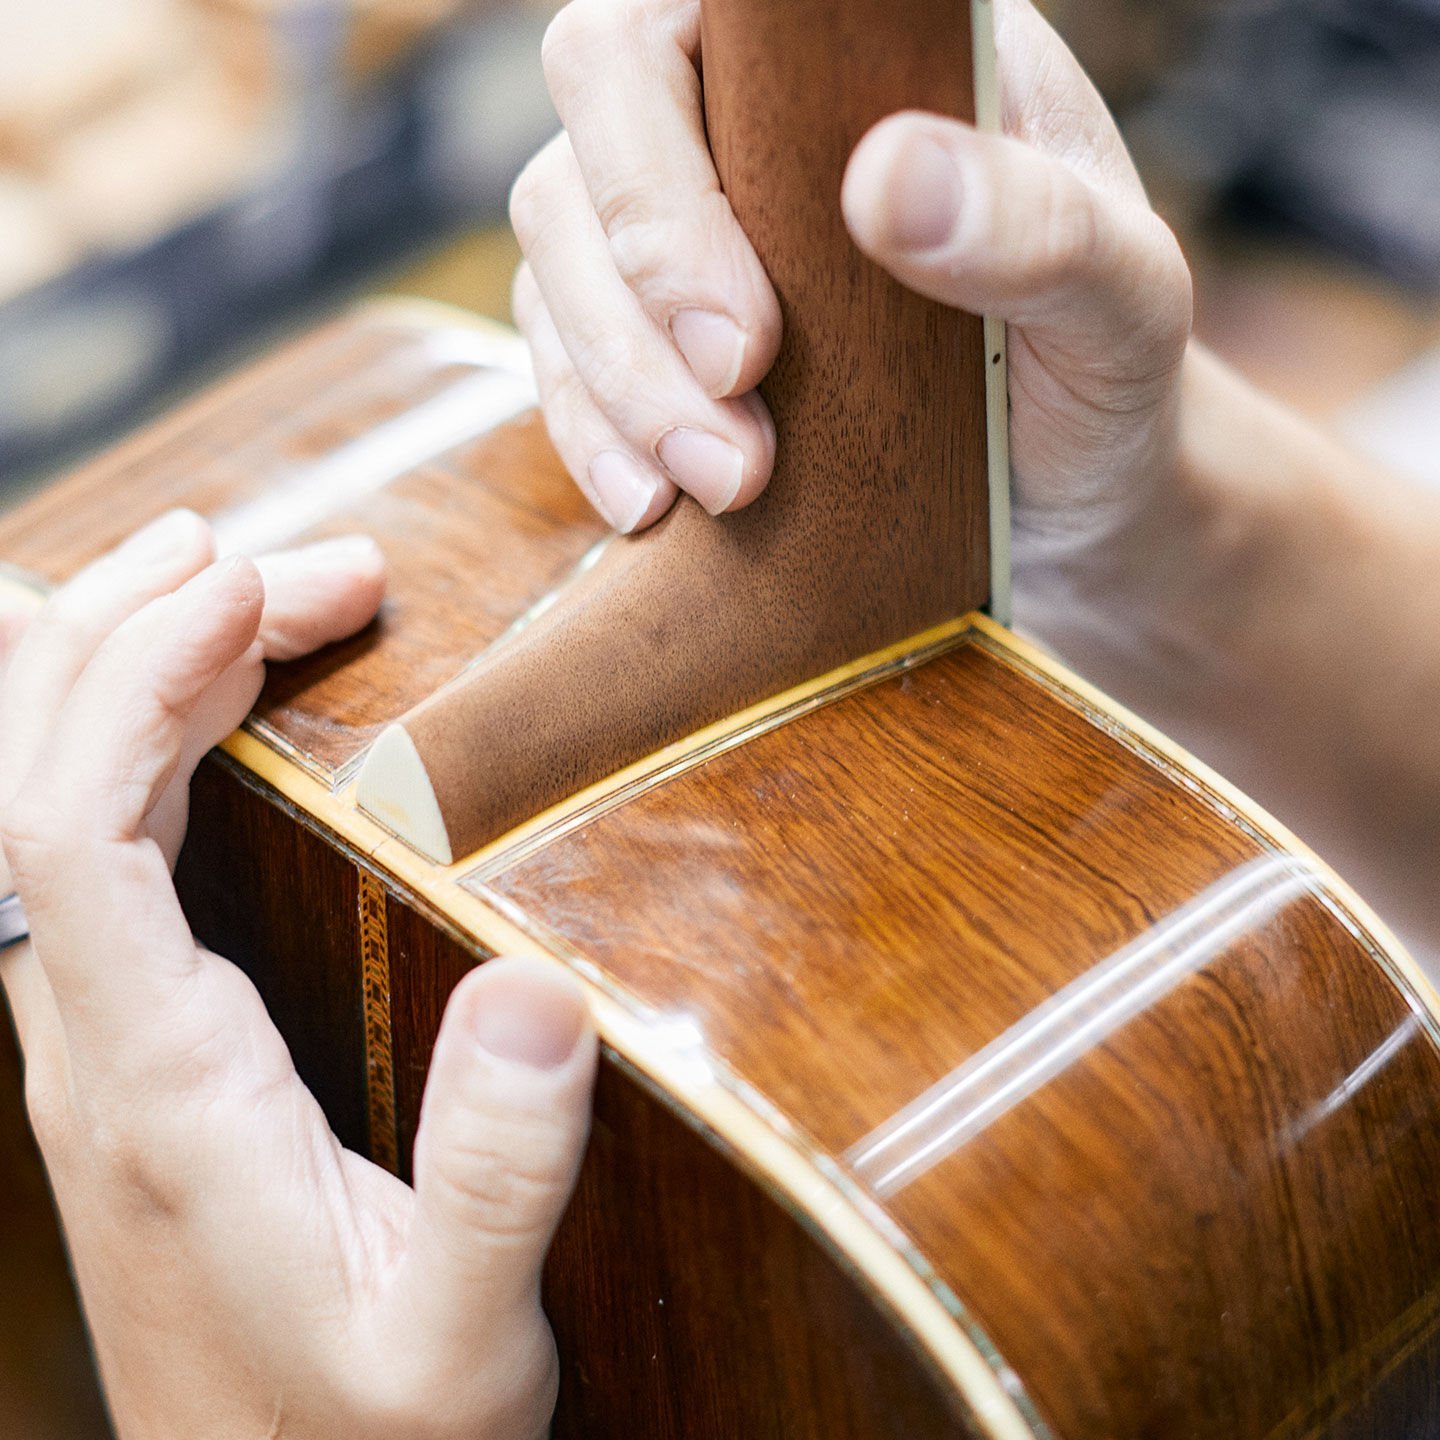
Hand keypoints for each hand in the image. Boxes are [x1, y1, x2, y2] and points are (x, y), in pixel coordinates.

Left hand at [0, 513, 598, 1439]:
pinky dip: (127, 744)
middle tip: (288, 557)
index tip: (251, 588)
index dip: (139, 682)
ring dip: (125, 674)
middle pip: (35, 782)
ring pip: (44, 805)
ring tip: (243, 584)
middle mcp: (89, 1051)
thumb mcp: (462, 1335)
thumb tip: (539, 991)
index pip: (68, 833)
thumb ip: (497, 1172)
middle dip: (141, 634)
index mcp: (156, 1091)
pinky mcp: (128, 1053)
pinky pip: (78, 851)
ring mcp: (94, 1048)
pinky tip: (173, 700)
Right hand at [509, 0, 1193, 641]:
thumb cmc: (1100, 378)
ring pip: (552, 254)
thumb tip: (888, 182)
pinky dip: (590, 434)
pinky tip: (652, 506)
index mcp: (859, 52)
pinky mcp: (655, 333)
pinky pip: (560, 355)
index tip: (752, 341)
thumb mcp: (1121, 303)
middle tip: (734, 450)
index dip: (666, 173)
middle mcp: (752, 117)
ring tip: (720, 489)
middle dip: (636, 309)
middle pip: (588, 138)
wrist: (1067, 499)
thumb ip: (1040, 228)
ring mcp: (689, 225)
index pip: (686, 30)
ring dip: (612, 387)